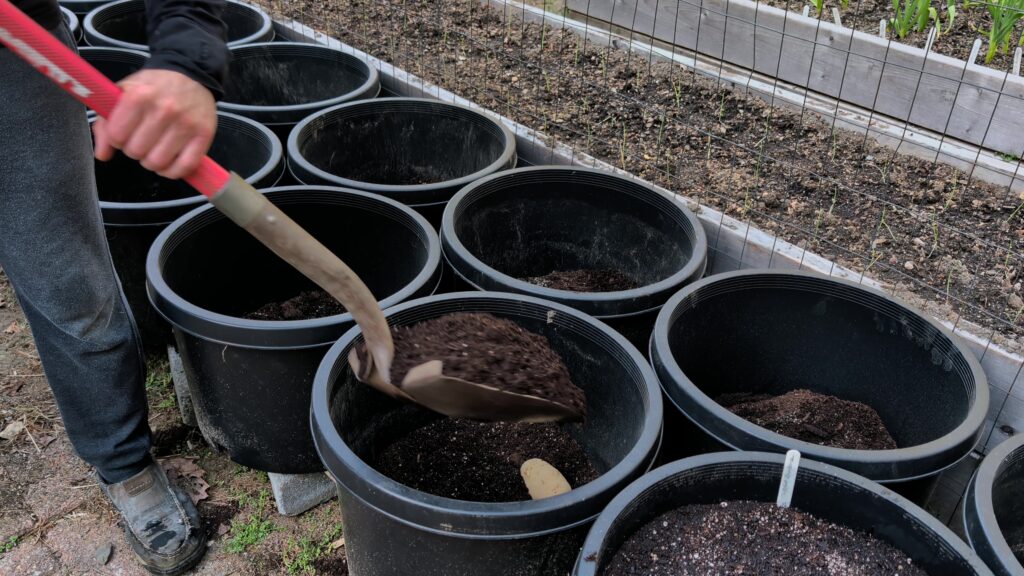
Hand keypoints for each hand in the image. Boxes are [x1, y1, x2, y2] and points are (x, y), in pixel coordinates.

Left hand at [93, 69, 216, 179]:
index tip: (124, 133)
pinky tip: (168, 163)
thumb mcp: (123, 93)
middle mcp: (164, 109)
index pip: (116, 136)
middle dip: (135, 150)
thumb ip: (106, 123)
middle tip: (141, 140)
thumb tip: (102, 154)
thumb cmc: (155, 86)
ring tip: (154, 150)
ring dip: (152, 162)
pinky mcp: (203, 135)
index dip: (117, 139)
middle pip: (136, 151)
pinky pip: (184, 166)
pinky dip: (172, 171)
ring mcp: (186, 124)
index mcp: (139, 96)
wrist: (191, 75)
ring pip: (158, 162)